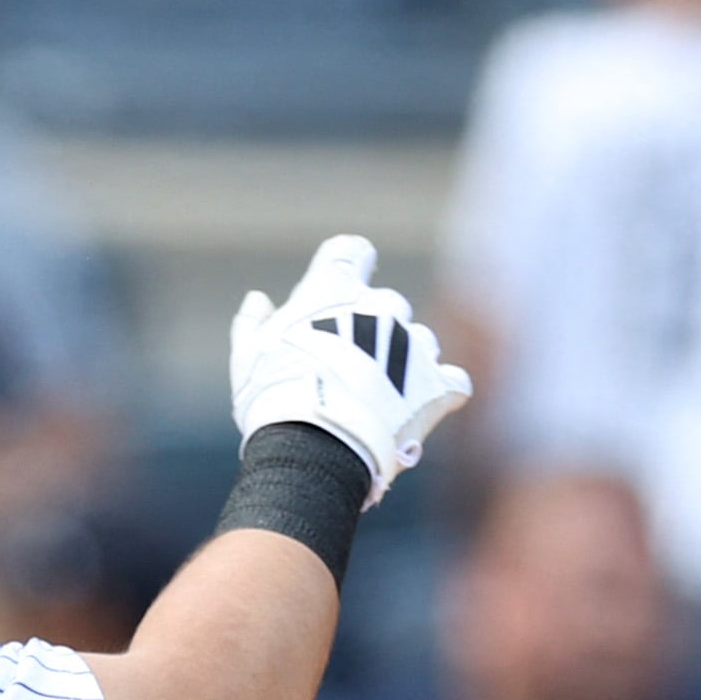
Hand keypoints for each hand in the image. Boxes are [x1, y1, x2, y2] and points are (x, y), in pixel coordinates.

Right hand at [228, 234, 471, 506]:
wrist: (315, 447)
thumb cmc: (274, 398)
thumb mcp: (248, 357)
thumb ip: (253, 323)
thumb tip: (257, 301)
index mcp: (335, 289)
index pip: (352, 252)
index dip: (348, 266)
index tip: (340, 289)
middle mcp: (382, 306)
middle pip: (386, 304)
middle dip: (371, 330)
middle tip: (348, 369)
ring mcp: (414, 344)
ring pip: (417, 342)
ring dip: (404, 363)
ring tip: (379, 401)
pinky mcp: (437, 385)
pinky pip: (452, 381)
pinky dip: (439, 392)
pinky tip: (417, 412)